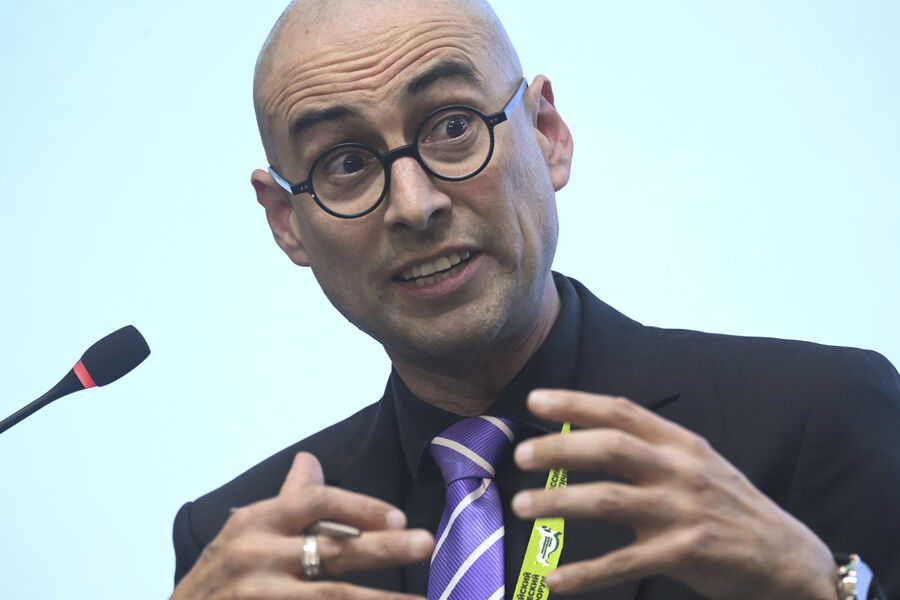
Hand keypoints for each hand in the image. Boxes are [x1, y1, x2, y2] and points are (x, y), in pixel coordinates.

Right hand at [172, 452, 433, 599]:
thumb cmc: (217, 579)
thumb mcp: (244, 533)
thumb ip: (286, 502)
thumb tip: (311, 461)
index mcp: (255, 523)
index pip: (316, 501)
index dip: (361, 506)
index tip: (398, 518)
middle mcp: (255, 558)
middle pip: (332, 552)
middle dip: (384, 549)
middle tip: (426, 542)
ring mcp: (258, 598)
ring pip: (330, 599)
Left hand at [511, 390, 836, 598]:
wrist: (788, 558)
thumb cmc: (731, 507)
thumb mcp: (699, 463)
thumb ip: (653, 448)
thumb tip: (590, 434)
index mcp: (680, 443)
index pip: (620, 411)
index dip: (574, 403)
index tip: (534, 401)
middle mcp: (679, 470)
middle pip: (609, 447)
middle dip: (559, 448)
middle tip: (520, 455)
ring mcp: (682, 512)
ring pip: (608, 500)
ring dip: (559, 501)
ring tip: (522, 505)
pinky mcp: (684, 554)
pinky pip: (623, 562)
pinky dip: (584, 573)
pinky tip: (554, 579)